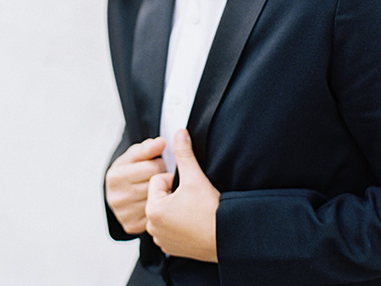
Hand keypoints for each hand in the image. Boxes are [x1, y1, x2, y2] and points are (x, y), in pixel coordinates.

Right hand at [105, 136, 166, 234]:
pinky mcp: (131, 226)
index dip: (159, 164)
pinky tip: (156, 203)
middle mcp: (116, 197)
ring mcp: (123, 214)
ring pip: (156, 201)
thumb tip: (161, 142)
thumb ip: (148, 147)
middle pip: (155, 185)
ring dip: (161, 194)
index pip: (152, 168)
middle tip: (157, 177)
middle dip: (161, 178)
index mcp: (115, 176)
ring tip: (156, 188)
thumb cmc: (130, 168)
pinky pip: (155, 217)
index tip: (156, 164)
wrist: (120, 191)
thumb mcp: (135, 154)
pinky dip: (158, 209)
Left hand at [145, 129, 219, 261]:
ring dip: (176, 208)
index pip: (158, 180)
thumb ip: (184, 153)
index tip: (190, 190)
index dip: (175, 180)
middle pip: (159, 195)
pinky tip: (193, 223)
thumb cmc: (211, 211)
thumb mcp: (195, 177)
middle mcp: (152, 227)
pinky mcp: (170, 248)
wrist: (228, 237)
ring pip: (164, 210)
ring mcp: (161, 239)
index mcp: (153, 209)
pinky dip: (178, 223)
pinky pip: (169, 227)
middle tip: (193, 201)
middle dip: (174, 194)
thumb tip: (180, 133)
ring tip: (194, 212)